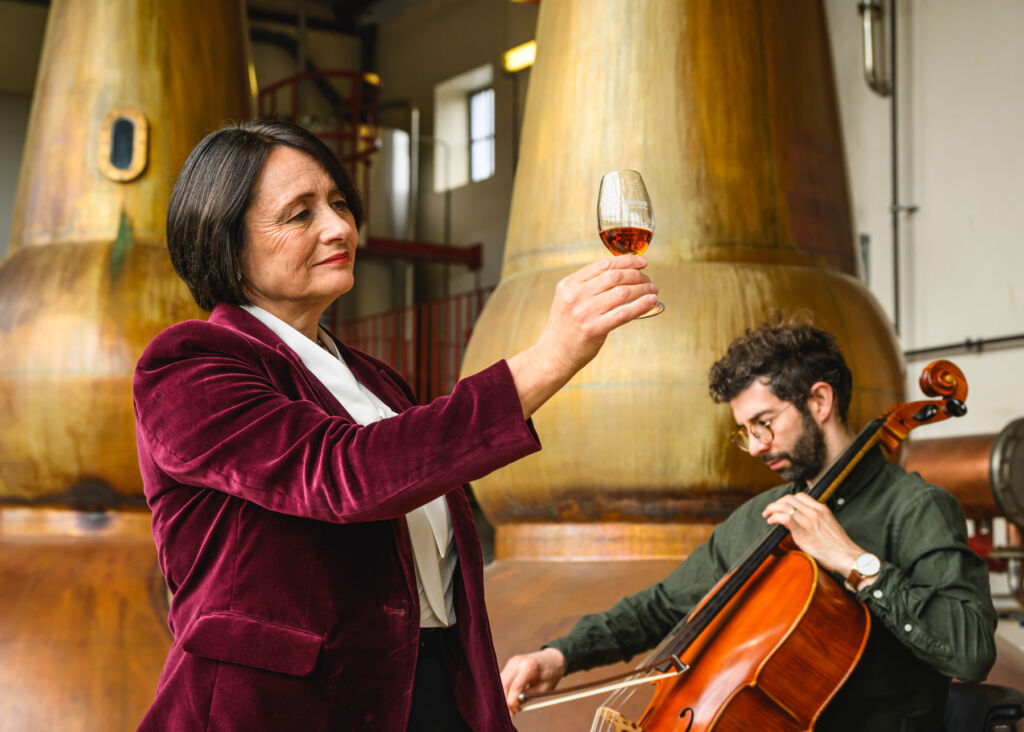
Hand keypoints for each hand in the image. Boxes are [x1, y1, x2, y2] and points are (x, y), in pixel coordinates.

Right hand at [500, 647, 566, 714]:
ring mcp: (512, 662)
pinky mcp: (510, 664)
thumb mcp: (543, 688)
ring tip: (511, 707)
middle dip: (504, 700)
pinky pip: (503, 678)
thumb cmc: (550, 675)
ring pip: (500, 681)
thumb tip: (514, 706)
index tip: (514, 712)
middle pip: (504, 684)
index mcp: (529, 667)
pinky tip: (509, 698)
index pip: (515, 687)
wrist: (553, 658)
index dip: (512, 702)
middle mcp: (517, 662)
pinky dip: (504, 689)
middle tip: (510, 713)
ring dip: (503, 695)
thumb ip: (528, 696)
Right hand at [506, 255, 657, 416]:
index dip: (626, 261)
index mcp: (569, 284)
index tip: (642, 262)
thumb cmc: (565, 327)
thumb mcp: (568, 299)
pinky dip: (641, 305)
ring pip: (623, 293)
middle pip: (615, 277)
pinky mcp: (595, 329)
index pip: (603, 265)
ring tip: (653, 289)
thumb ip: (587, 285)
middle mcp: (576, 295)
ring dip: (643, 289)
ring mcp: (585, 312)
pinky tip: (651, 301)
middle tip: (648, 278)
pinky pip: (624, 313)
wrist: (554, 354)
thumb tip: (620, 273)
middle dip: (637, 275)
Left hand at [762, 493, 865, 580]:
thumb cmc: (839, 547)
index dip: (788, 500)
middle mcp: (814, 512)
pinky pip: (784, 518)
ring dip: (772, 509)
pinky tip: (771, 521)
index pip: (801, 496)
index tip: (782, 505)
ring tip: (767, 515)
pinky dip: (774, 517)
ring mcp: (808, 521)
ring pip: (784, 506)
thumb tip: (805, 523)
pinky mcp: (802, 532)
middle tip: (771, 510)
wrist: (847, 557)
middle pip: (790, 498)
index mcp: (822, 509)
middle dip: (777, 502)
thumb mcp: (830, 525)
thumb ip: (817, 520)